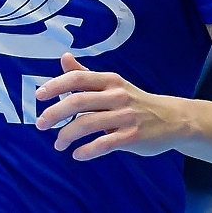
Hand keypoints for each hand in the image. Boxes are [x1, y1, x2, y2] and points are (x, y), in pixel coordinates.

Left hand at [34, 53, 183, 160]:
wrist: (173, 119)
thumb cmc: (135, 101)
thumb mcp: (112, 84)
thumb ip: (86, 74)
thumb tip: (64, 58)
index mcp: (110, 80)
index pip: (78, 78)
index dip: (56, 86)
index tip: (39, 96)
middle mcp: (117, 95)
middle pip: (78, 101)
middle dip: (55, 113)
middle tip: (40, 124)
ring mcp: (125, 116)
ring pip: (87, 124)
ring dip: (67, 135)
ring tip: (58, 144)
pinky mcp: (132, 137)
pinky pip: (104, 144)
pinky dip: (87, 150)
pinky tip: (77, 154)